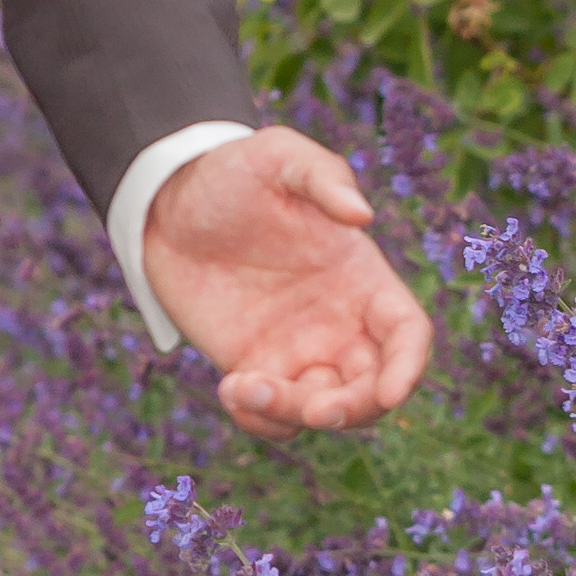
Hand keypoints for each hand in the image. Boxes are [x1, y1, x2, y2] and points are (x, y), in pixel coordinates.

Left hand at [146, 127, 436, 440]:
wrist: (165, 199)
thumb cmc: (233, 173)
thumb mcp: (277, 157)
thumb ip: (322, 176)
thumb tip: (361, 215)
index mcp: (362, 279)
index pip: (406, 334)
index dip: (409, 366)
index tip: (392, 392)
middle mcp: (339, 323)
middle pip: (371, 387)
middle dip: (354, 408)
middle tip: (314, 408)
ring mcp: (296, 348)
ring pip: (320, 407)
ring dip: (294, 414)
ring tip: (240, 386)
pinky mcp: (251, 364)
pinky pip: (271, 412)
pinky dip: (259, 418)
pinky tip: (229, 391)